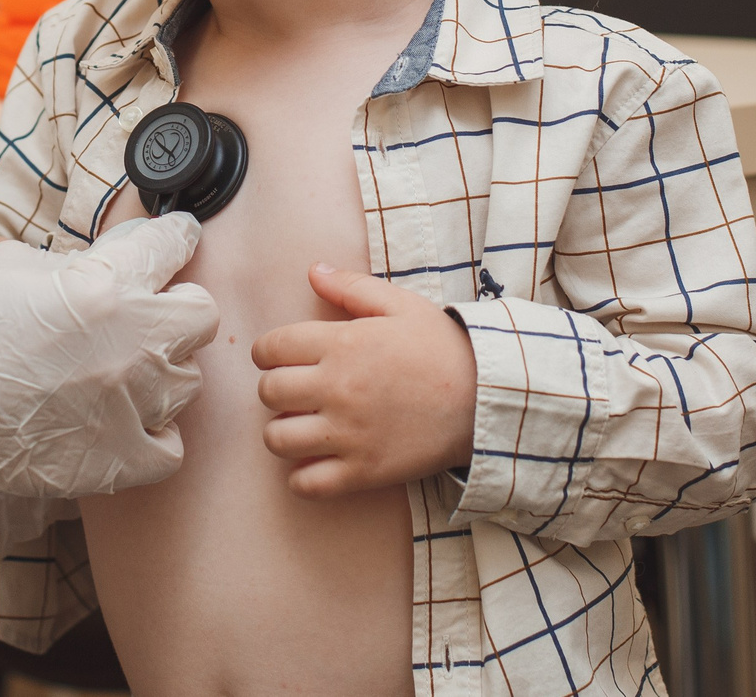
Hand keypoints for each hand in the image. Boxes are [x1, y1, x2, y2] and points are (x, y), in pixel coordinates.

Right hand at [0, 214, 217, 509]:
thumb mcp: (15, 266)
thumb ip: (80, 265)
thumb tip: (117, 264)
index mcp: (103, 285)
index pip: (171, 246)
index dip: (170, 238)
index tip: (170, 240)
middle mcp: (128, 344)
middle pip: (199, 317)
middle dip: (174, 308)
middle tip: (143, 313)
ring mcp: (126, 406)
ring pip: (185, 382)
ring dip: (158, 372)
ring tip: (118, 372)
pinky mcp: (115, 460)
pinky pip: (169, 446)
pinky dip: (152, 433)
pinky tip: (121, 420)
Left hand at [252, 262, 476, 498]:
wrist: (488, 398)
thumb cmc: (443, 348)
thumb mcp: (400, 305)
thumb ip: (351, 287)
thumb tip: (312, 271)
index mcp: (341, 344)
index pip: (271, 348)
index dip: (268, 352)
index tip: (278, 358)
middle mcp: (337, 389)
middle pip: (269, 392)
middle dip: (275, 389)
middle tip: (294, 391)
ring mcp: (349, 434)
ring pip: (277, 439)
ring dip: (282, 432)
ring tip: (302, 426)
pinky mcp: (364, 471)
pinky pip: (307, 484)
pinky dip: (302, 477)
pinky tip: (316, 461)